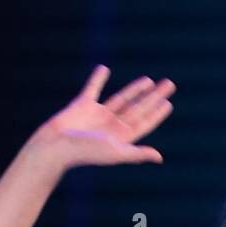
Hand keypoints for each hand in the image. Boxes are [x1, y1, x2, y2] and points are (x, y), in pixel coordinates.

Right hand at [33, 64, 175, 167]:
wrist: (56, 146)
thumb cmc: (86, 152)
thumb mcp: (115, 152)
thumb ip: (137, 153)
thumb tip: (159, 157)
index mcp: (122, 138)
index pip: (144, 123)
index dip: (157, 114)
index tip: (168, 102)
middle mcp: (112, 126)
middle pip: (138, 108)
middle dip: (154, 97)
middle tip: (169, 84)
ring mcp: (98, 115)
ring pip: (122, 99)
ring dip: (135, 89)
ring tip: (149, 80)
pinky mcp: (82, 105)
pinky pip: (92, 88)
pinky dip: (98, 79)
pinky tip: (104, 69)